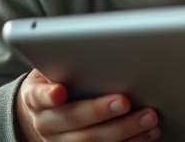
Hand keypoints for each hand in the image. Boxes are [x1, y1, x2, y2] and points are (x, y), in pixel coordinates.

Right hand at [15, 68, 160, 140]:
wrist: (43, 115)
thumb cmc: (56, 83)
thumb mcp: (51, 71)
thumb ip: (66, 64)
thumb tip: (95, 51)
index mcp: (36, 98)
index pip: (39, 97)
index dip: (49, 96)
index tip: (59, 91)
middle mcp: (46, 124)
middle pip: (73, 120)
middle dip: (101, 111)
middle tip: (125, 101)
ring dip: (124, 130)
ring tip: (148, 118)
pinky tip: (148, 133)